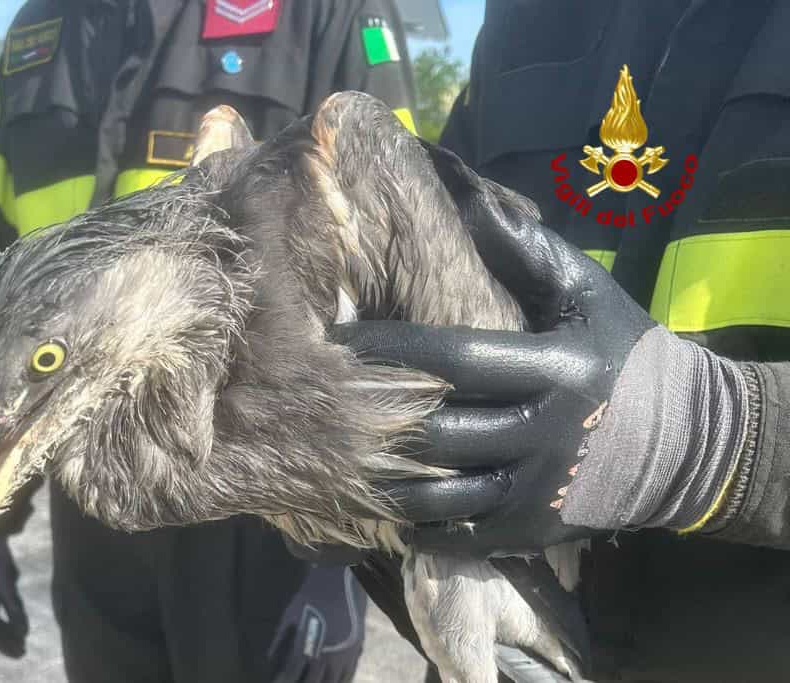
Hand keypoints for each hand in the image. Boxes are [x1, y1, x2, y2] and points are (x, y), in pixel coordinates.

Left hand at [268, 565, 366, 682]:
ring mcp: (343, 656)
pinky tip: (332, 681)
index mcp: (307, 647)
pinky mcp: (355, 651)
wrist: (339, 583)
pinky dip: (338, 682)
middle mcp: (325, 656)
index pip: (291, 674)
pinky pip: (348, 675)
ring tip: (313, 682)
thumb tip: (270, 658)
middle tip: (296, 681)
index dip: (283, 681)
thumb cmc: (311, 597)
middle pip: (312, 682)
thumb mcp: (290, 616)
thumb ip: (280, 639)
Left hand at [333, 144, 666, 555]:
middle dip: (374, 416)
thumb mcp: (587, 293)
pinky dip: (419, 528)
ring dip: (385, 479)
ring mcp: (539, 490)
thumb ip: (528, 250)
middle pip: (439, 429)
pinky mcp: (536, 532)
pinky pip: (462, 536)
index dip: (390, 351)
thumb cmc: (625, 352)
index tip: (337, 339)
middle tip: (320, 400)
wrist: (691, 442)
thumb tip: (467, 198)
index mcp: (555, 367)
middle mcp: (546, 433)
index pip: (455, 359)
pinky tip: (384, 511)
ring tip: (336, 457)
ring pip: (443, 493)